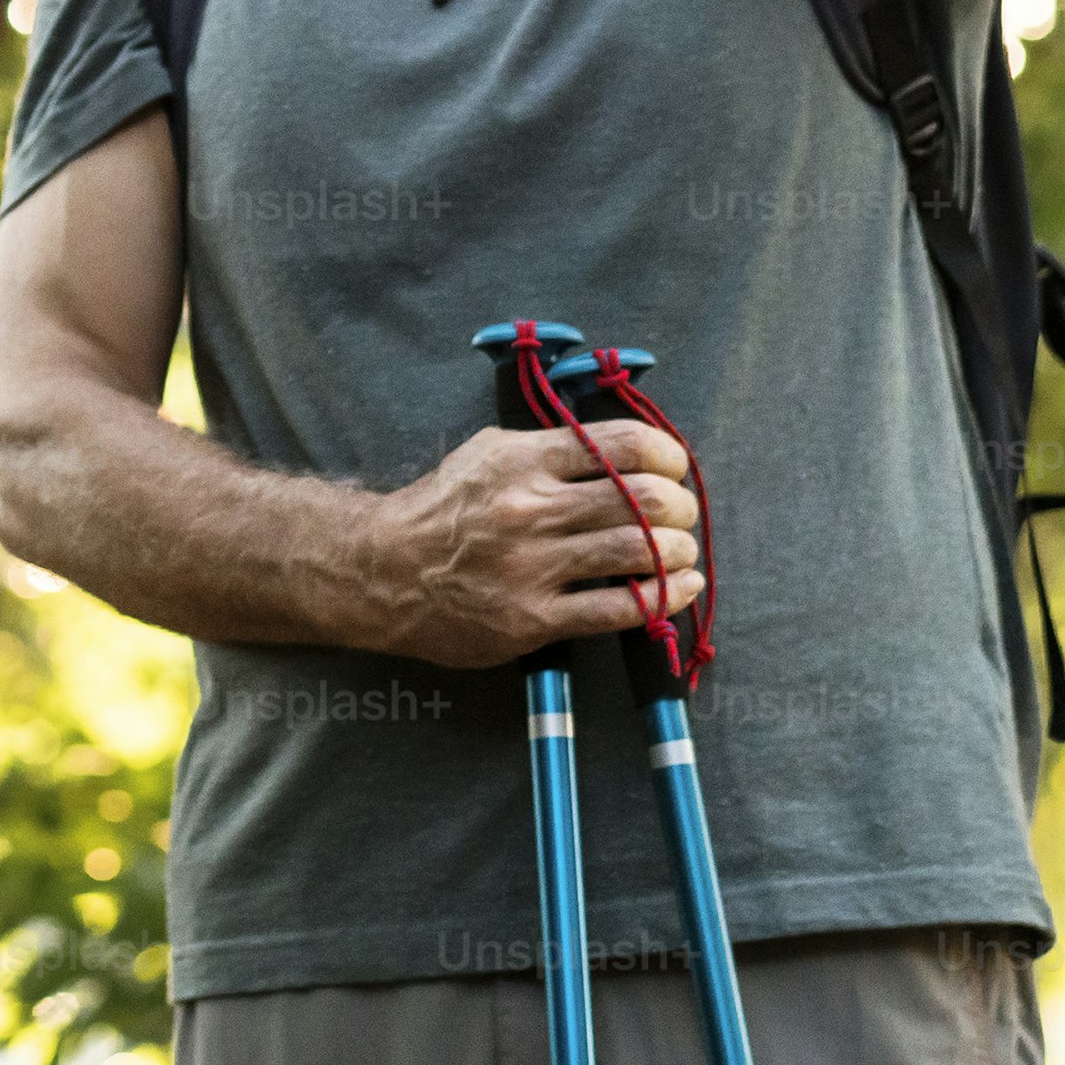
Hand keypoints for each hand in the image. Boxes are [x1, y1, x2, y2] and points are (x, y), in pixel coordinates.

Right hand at [360, 418, 707, 667]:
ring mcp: (533, 567)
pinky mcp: (534, 619)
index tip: (674, 465)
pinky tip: (679, 586)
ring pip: (638, 552)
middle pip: (642, 499)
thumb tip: (624, 450)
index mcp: (523, 460)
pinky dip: (664, 596)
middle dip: (680, 505)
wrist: (383, 572)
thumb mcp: (489, 453)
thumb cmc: (443, 509)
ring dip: (678, 550)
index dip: (667, 453)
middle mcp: (531, 509)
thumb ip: (551, 448)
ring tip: (680, 550)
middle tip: (681, 511)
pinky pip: (619, 609)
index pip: (622, 444)